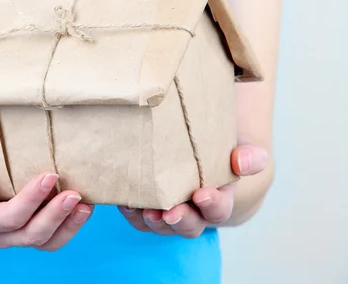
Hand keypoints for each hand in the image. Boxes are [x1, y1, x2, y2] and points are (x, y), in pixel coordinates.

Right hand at [0, 142, 93, 249]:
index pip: (9, 216)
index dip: (31, 200)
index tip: (50, 176)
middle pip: (30, 234)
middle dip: (54, 215)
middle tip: (74, 193)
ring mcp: (18, 236)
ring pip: (46, 242)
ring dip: (68, 225)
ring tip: (85, 204)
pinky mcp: (35, 232)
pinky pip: (55, 238)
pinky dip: (72, 226)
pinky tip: (84, 207)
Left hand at [118, 143, 267, 237]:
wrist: (202, 152)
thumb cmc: (222, 150)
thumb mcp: (240, 147)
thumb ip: (249, 155)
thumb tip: (242, 162)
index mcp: (219, 199)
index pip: (218, 210)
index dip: (212, 204)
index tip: (202, 194)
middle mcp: (195, 212)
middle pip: (189, 226)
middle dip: (179, 220)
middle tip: (170, 212)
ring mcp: (171, 212)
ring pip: (161, 226)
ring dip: (152, 221)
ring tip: (145, 211)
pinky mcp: (150, 207)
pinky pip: (139, 218)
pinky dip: (132, 213)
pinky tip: (125, 202)